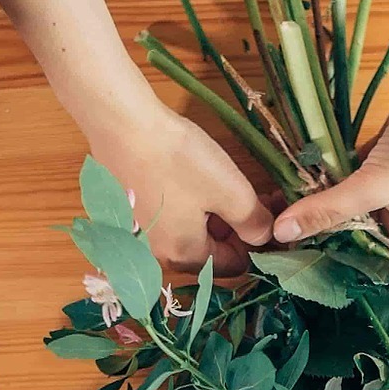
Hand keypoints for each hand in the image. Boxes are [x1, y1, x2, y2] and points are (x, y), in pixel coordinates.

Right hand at [84, 98, 273, 273]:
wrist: (120, 124)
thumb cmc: (179, 159)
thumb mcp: (231, 192)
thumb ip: (254, 223)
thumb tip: (264, 237)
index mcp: (184, 255)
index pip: (233, 265)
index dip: (257, 242)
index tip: (268, 211)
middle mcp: (156, 253)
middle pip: (209, 250)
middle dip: (235, 227)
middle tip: (252, 195)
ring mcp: (137, 233)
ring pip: (187, 232)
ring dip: (211, 215)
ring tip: (223, 184)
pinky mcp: (125, 210)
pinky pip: (165, 217)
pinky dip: (184, 204)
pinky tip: (188, 177)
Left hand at [269, 55, 388, 249]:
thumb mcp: (376, 185)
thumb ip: (329, 209)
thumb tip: (281, 233)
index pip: (362, 259)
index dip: (325, 258)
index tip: (285, 256)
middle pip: (349, 228)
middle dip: (315, 225)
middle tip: (271, 225)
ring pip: (345, 197)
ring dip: (315, 195)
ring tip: (274, 200)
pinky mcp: (381, 153)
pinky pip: (346, 170)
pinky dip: (325, 170)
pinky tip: (294, 171)